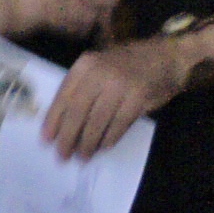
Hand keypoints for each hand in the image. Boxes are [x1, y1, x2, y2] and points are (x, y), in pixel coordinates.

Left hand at [42, 38, 181, 160]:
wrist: (166, 56)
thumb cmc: (128, 65)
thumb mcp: (100, 66)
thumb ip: (82, 88)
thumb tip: (63, 123)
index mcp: (85, 64)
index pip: (64, 96)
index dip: (53, 121)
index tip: (47, 140)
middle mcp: (100, 73)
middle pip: (77, 112)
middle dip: (68, 137)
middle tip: (63, 155)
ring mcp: (119, 85)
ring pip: (97, 122)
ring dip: (88, 143)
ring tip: (83, 156)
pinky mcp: (137, 98)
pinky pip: (118, 125)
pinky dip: (109, 138)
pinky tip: (104, 147)